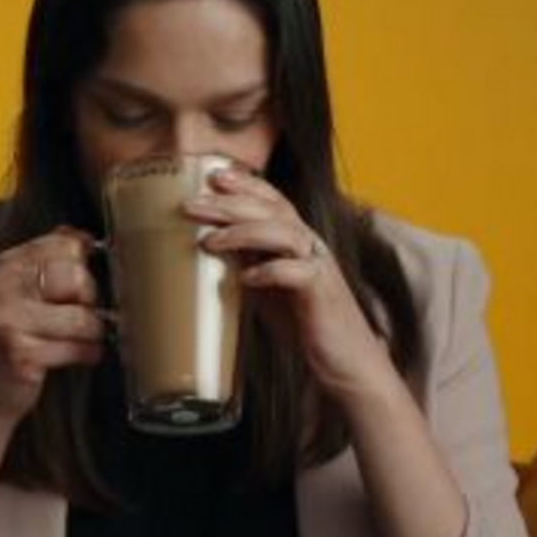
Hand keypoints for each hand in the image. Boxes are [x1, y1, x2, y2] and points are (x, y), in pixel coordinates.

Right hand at [0, 228, 106, 423]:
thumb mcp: (22, 292)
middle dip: (90, 302)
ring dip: (93, 334)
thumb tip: (83, 236)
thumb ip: (48, 261)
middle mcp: (1, 288)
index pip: (66, 246)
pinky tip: (80, 357)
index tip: (79, 289)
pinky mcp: (20, 354)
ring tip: (83, 340)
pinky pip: (76, 348)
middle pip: (78, 277)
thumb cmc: (12, 340)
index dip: (84, 267)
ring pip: (83, 317)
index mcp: (5, 266)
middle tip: (80, 318)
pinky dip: (88, 354)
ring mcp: (8, 321)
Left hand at [186, 165, 396, 403]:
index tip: (212, 175)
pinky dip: (270, 271)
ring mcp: (319, 267)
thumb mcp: (266, 287)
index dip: (246, 184)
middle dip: (230, 203)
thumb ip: (246, 263)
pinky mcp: (323, 293)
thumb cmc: (304, 323)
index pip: (272, 200)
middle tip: (191, 205)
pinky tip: (246, 278)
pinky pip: (298, 272)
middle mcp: (310, 247)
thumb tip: (207, 246)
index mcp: (297, 241)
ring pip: (285, 233)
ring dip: (243, 233)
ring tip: (209, 242)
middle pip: (272, 210)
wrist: (344, 361)